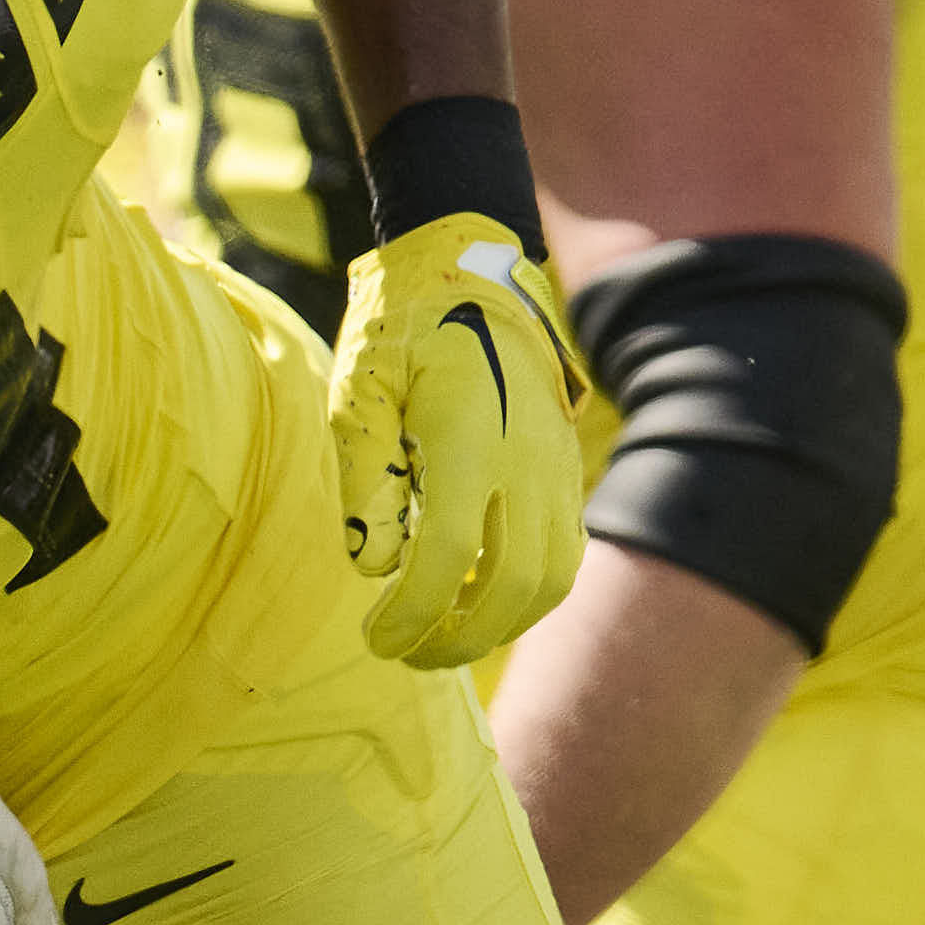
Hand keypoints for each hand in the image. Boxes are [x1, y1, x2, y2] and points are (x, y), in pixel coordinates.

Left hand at [327, 217, 590, 667]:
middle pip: (514, 586)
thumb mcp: (359, 386)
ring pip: (551, 579)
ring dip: (498, 625)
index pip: (449, 555)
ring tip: (442, 637)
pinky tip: (478, 599)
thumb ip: (363, 475)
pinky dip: (525, 595)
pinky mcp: (565, 470)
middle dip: (458, 638)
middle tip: (406, 653)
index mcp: (470, 434)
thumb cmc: (403, 329)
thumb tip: (375, 564)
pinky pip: (563, 554)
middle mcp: (526, 456)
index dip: (411, 613)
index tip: (376, 636)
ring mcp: (555, 464)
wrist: (473, 271)